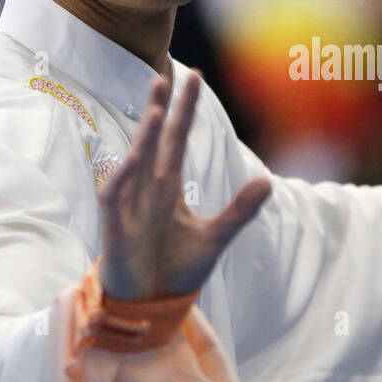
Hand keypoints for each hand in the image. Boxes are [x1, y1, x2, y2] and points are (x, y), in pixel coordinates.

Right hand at [97, 71, 271, 300]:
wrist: (151, 306)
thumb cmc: (175, 270)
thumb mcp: (215, 238)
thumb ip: (239, 210)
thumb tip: (268, 181)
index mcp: (168, 188)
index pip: (177, 139)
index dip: (185, 110)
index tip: (194, 77)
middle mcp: (146, 189)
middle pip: (154, 141)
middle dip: (161, 109)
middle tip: (167, 75)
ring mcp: (128, 205)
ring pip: (135, 162)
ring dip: (145, 136)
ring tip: (158, 108)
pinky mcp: (114, 226)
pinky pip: (113, 196)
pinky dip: (120, 177)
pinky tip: (131, 159)